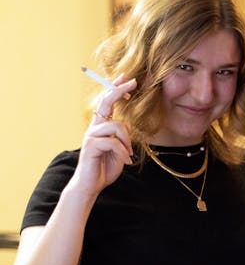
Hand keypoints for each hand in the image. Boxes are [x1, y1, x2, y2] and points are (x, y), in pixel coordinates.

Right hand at [70, 74, 136, 198]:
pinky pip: (113, 142)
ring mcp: (91, 136)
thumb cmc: (105, 167)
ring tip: (128, 154)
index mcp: (101, 127)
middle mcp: (94, 128)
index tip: (127, 79)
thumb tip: (126, 126)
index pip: (107, 103)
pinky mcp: (91, 146)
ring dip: (127, 141)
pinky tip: (126, 161)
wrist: (90, 186)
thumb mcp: (119, 149)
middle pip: (106, 102)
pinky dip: (123, 152)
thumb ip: (122, 136)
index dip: (116, 89)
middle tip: (133, 81)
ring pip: (117, 126)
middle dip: (119, 90)